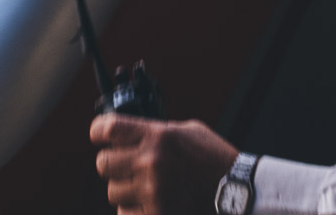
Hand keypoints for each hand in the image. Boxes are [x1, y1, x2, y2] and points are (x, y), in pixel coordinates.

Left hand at [90, 113, 239, 214]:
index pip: (108, 129)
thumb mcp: (187, 131)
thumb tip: (128, 133)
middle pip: (104, 163)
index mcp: (158, 136)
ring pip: (113, 191)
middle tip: (125, 164)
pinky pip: (125, 213)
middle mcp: (151, 162)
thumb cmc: (213, 158)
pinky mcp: (156, 214)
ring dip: (124, 188)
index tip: (100, 135)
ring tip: (142, 186)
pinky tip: (148, 201)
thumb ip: (156, 131)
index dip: (99, 131)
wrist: (236, 191)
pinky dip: (133, 208)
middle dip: (113, 163)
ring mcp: (153, 192)